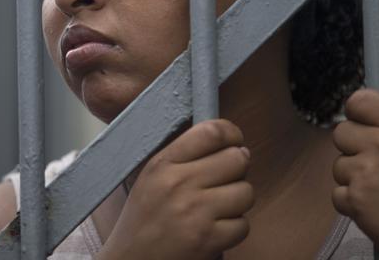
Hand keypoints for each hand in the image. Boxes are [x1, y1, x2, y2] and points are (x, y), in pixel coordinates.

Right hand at [97, 120, 253, 259]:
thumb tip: (235, 146)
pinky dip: (234, 228)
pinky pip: (243, 224)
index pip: (211, 132)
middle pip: (236, 159)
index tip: (234, 141)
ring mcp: (195, 212)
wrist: (131, 259)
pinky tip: (215, 228)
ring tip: (220, 206)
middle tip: (226, 178)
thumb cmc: (145, 217)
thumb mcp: (152, 176)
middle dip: (238, 169)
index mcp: (163, 163)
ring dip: (238, 201)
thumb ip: (184, 155)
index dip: (232, 133)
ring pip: (246, 192)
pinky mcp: (208, 240)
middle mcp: (178, 183)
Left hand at [332, 89, 378, 258]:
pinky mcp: (357, 202)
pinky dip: (353, 203)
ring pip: (339, 166)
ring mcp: (367, 174)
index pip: (360, 102)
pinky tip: (377, 207)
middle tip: (376, 164)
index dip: (359, 115)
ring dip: (355, 178)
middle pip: (341, 134)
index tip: (365, 126)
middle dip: (355, 148)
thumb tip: (373, 120)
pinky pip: (338, 194)